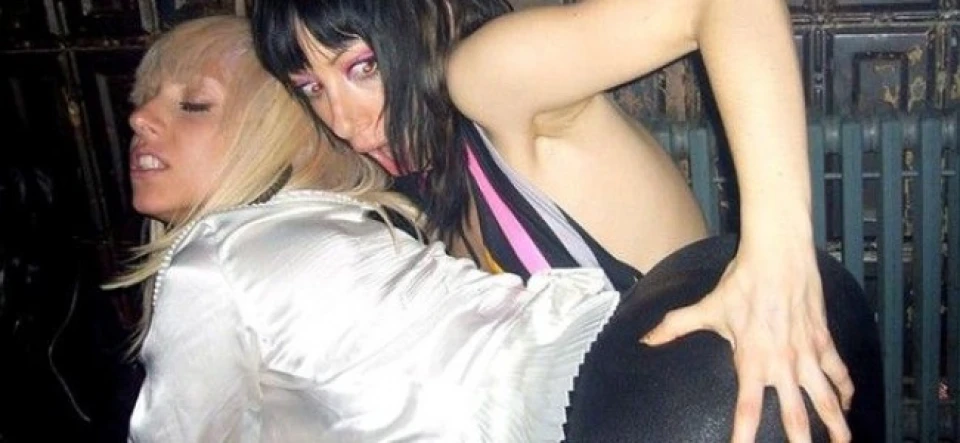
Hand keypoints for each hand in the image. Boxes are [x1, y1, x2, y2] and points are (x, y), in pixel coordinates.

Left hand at [640, 239, 853, 442]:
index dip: (744, 435)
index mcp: (752, 360)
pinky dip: (846, 390)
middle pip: (796, 415)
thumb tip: (646, 339)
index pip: (747, 409)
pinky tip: (848, 405)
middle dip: (801, 441)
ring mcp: (807, 353)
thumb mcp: (706, 308)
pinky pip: (839, 371)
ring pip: (827, 399)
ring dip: (837, 425)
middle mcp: (783, 363)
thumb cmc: (742, 281)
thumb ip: (675, 327)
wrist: (778, 255)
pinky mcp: (824, 340)